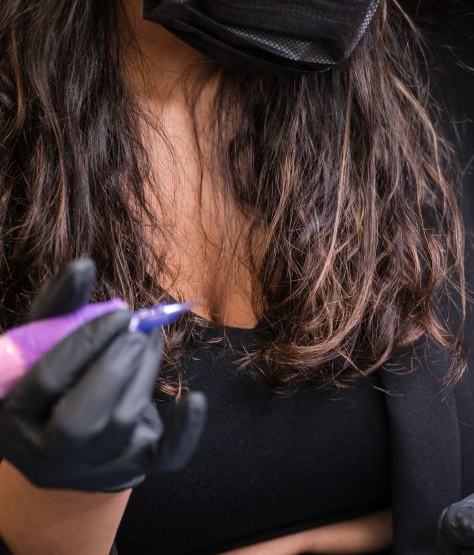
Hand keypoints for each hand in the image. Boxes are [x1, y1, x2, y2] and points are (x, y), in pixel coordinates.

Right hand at [0, 259, 206, 491]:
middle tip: (138, 330)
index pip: (47, 382)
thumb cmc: (54, 379)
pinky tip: (195, 400)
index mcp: (12, 417)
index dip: (86, 343)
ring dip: (143, 374)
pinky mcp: (130, 470)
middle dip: (114, 368)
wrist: (64, 441)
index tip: (122, 311)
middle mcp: (44, 454)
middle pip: (81, 421)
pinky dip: (183, 432)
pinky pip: (162, 458)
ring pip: (122, 425)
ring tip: (149, 340)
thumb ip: (61, 307)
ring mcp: (87, 468)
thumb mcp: (44, 345)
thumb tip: (84, 264)